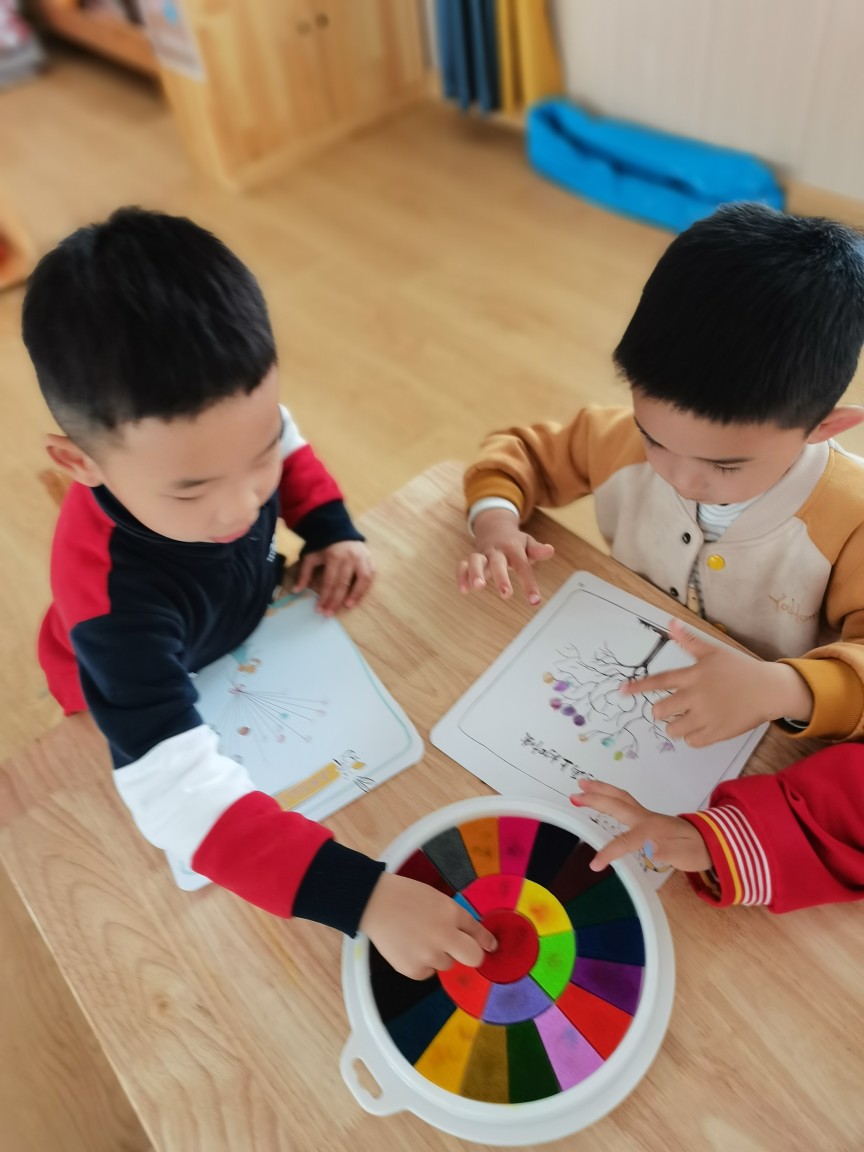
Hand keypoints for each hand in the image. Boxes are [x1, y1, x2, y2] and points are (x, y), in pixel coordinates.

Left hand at [293, 540, 373, 615]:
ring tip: (347, 606)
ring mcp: (362, 558)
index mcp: (334, 557)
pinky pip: (370, 576)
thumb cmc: (324, 545)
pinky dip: (365, 587)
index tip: (319, 609)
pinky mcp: (370, 559)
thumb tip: (296, 591)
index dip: (324, 597)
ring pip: (361, 580)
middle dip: (335, 601)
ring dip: (355, 595)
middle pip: (343, 584)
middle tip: (329, 614)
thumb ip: (304, 573)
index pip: (329, 582)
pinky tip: (358, 597)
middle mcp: (350, 558)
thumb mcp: (311, 556)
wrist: (339, 528)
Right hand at [359, 872, 497, 979]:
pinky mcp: (413, 970)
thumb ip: (457, 919)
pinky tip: (409, 947)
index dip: (486, 942)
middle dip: (471, 954)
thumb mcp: (438, 899)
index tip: (491, 947)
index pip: (478, 933)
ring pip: (446, 964)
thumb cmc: (407, 896)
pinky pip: (428, 973)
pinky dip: (422, 964)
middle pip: (473, 958)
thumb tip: (477, 939)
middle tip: (459, 949)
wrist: (375, 903)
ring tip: (419, 938)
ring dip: (439, 955)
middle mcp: (444, 937)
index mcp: (452, 914)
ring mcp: (429, 956)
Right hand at [457, 508, 553, 604]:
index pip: (522, 566)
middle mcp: (496, 551)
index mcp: (513, 547)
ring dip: (475, 573)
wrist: (495, 527)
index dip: (529, 584)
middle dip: (501, 577)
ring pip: (475, 560)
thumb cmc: (515, 542)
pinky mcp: (470, 560)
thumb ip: (537, 550)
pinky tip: (464, 590)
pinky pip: (462, 566)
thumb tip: (550, 550)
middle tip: (506, 594)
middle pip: (497, 562)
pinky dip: (461, 576)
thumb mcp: (528, 543)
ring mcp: (482, 555)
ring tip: (478, 587)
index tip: (535, 601)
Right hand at [571, 780, 710, 872]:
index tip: (594, 864)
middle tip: (574, 795)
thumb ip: (668, 851)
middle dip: (595, 799)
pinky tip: (600, 795)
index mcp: (652, 829)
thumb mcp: (686, 855)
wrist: (709, 841)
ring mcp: (645, 815)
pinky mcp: (645, 817)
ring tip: (582, 785)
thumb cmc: (696, 850)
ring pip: (620, 798)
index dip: (609, 851)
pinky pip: (623, 802)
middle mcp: (646, 818)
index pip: (626, 840)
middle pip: (617, 805)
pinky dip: (609, 795)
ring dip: (600, 790)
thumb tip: (651, 848)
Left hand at [619, 618, 812, 745]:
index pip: (658, 681)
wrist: (769, 690)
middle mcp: (695, 697)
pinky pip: (692, 742)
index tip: (622, 691)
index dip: (638, 687)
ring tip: (688, 718)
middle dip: (661, 710)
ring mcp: (705, 717)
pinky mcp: (716, 733)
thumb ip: (688, 641)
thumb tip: (670, 622)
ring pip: (673, 729)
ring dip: (676, 725)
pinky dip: (692, 737)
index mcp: (693, 676)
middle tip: (672, 707)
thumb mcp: (713, 651)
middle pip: (660, 711)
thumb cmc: (740, 669)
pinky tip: (700, 728)